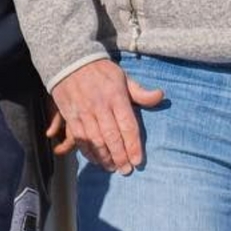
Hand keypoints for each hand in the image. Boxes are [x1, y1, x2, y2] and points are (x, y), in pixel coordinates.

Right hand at [50, 59, 162, 174]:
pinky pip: (80, 138)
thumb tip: (160, 96)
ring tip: (112, 168)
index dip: (133, 146)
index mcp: (116, 96)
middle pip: (112, 137)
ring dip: (104, 157)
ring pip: (96, 141)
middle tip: (126, 170)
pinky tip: (95, 159)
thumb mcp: (123, 77)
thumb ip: (140, 92)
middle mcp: (100, 106)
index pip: (128, 126)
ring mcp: (84, 111)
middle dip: (120, 157)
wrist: (69, 60)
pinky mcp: (71, 115)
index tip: (138, 161)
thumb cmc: (100, 71)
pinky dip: (88, 151)